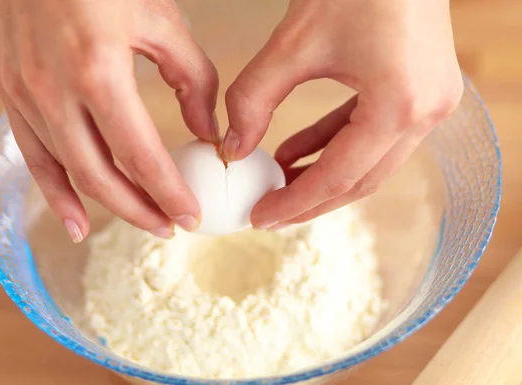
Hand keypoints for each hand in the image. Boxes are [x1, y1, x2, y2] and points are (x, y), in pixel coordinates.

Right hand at [0, 0, 218, 240]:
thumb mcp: (161, 20)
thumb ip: (192, 79)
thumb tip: (207, 131)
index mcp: (98, 71)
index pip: (140, 154)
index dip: (168, 192)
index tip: (191, 215)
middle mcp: (55, 92)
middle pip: (102, 175)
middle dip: (141, 209)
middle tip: (171, 226)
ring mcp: (26, 96)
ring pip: (69, 172)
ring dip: (108, 206)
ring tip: (141, 223)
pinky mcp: (11, 95)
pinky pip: (34, 158)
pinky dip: (55, 194)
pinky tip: (76, 222)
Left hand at [221, 0, 462, 229]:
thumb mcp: (294, 43)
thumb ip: (255, 99)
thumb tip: (233, 148)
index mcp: (399, 105)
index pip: (338, 176)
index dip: (294, 202)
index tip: (260, 217)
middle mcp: (426, 113)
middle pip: (360, 180)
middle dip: (311, 200)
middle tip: (269, 211)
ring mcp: (431, 102)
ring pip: (370, 162)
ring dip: (323, 174)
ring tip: (277, 182)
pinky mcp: (424, 90)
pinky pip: (375, 134)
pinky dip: (335, 145)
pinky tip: (296, 152)